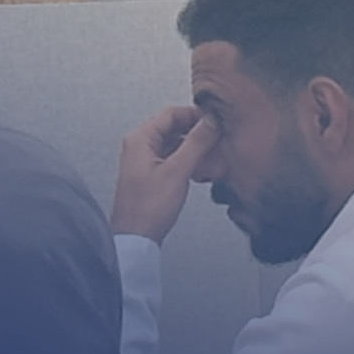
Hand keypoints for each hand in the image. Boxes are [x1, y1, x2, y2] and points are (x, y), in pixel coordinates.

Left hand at [112, 103, 217, 242]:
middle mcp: (139, 146)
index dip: (196, 115)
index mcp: (140, 139)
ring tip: (214, 156)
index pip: (172, 113)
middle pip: (174, 127)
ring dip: (196, 148)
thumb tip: (211, 121)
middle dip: (198, 133)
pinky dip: (189, 161)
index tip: (215, 120)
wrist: (135, 240)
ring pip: (176, 144)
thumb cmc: (147, 209)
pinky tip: (203, 171)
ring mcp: (145, 161)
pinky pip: (174, 159)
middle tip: (218, 138)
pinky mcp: (152, 175)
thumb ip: (196, 142)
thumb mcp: (178, 171)